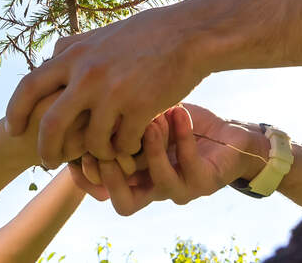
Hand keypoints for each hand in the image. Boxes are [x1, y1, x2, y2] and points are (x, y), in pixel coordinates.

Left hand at [5, 5, 206, 164]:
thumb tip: (51, 55)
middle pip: (51, 125)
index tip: (13, 128)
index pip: (28, 86)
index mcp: (74, 55)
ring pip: (91, 141)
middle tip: (48, 161)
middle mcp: (88, 75)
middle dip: (46, 149)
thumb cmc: (145, 33)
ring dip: (95, 152)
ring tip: (103, 151)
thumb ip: (74, 47)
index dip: (15, 111)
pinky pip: (123, 144)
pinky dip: (124, 150)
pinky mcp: (141, 109)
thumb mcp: (101, 34)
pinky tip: (130, 145)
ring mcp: (114, 94)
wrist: (189, 35)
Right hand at [82, 104, 265, 216]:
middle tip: (110, 136)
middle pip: (123, 202)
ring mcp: (180, 189)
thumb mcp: (140, 115)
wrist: (226, 135)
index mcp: (132, 177)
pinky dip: (182, 136)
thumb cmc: (178, 125)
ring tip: (152, 120)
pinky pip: (189, 165)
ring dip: (154, 149)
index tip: (84, 136)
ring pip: (159, 183)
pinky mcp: (205, 182)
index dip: (87, 172)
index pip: (99, 189)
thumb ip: (112, 115)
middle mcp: (153, 189)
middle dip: (114, 173)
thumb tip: (74, 99)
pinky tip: (178, 112)